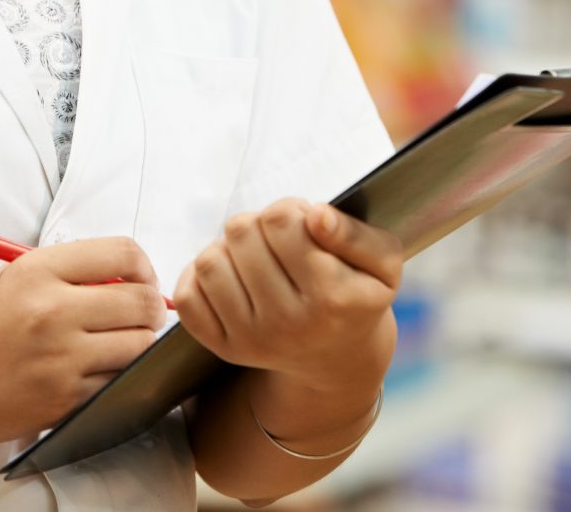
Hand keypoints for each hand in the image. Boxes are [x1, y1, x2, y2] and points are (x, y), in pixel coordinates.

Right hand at [0, 236, 167, 448]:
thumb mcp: (20, 278)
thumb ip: (75, 271)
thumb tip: (138, 277)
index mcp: (37, 270)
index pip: (123, 253)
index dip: (145, 267)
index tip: (142, 280)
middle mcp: (50, 310)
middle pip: (142, 301)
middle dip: (151, 309)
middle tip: (142, 316)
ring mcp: (60, 359)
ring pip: (140, 345)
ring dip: (140, 345)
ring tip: (119, 344)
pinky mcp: (65, 399)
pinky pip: (120, 381)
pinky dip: (120, 377)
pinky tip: (99, 371)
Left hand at [172, 199, 401, 389]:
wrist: (338, 360)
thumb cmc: (358, 296)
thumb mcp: (383, 263)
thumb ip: (356, 233)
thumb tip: (316, 216)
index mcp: (332, 297)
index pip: (281, 219)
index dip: (290, 209)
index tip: (304, 225)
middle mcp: (289, 323)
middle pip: (241, 232)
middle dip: (259, 225)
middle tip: (280, 241)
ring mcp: (252, 339)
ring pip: (209, 260)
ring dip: (229, 248)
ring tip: (255, 258)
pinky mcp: (224, 348)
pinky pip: (187, 296)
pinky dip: (200, 277)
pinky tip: (230, 277)